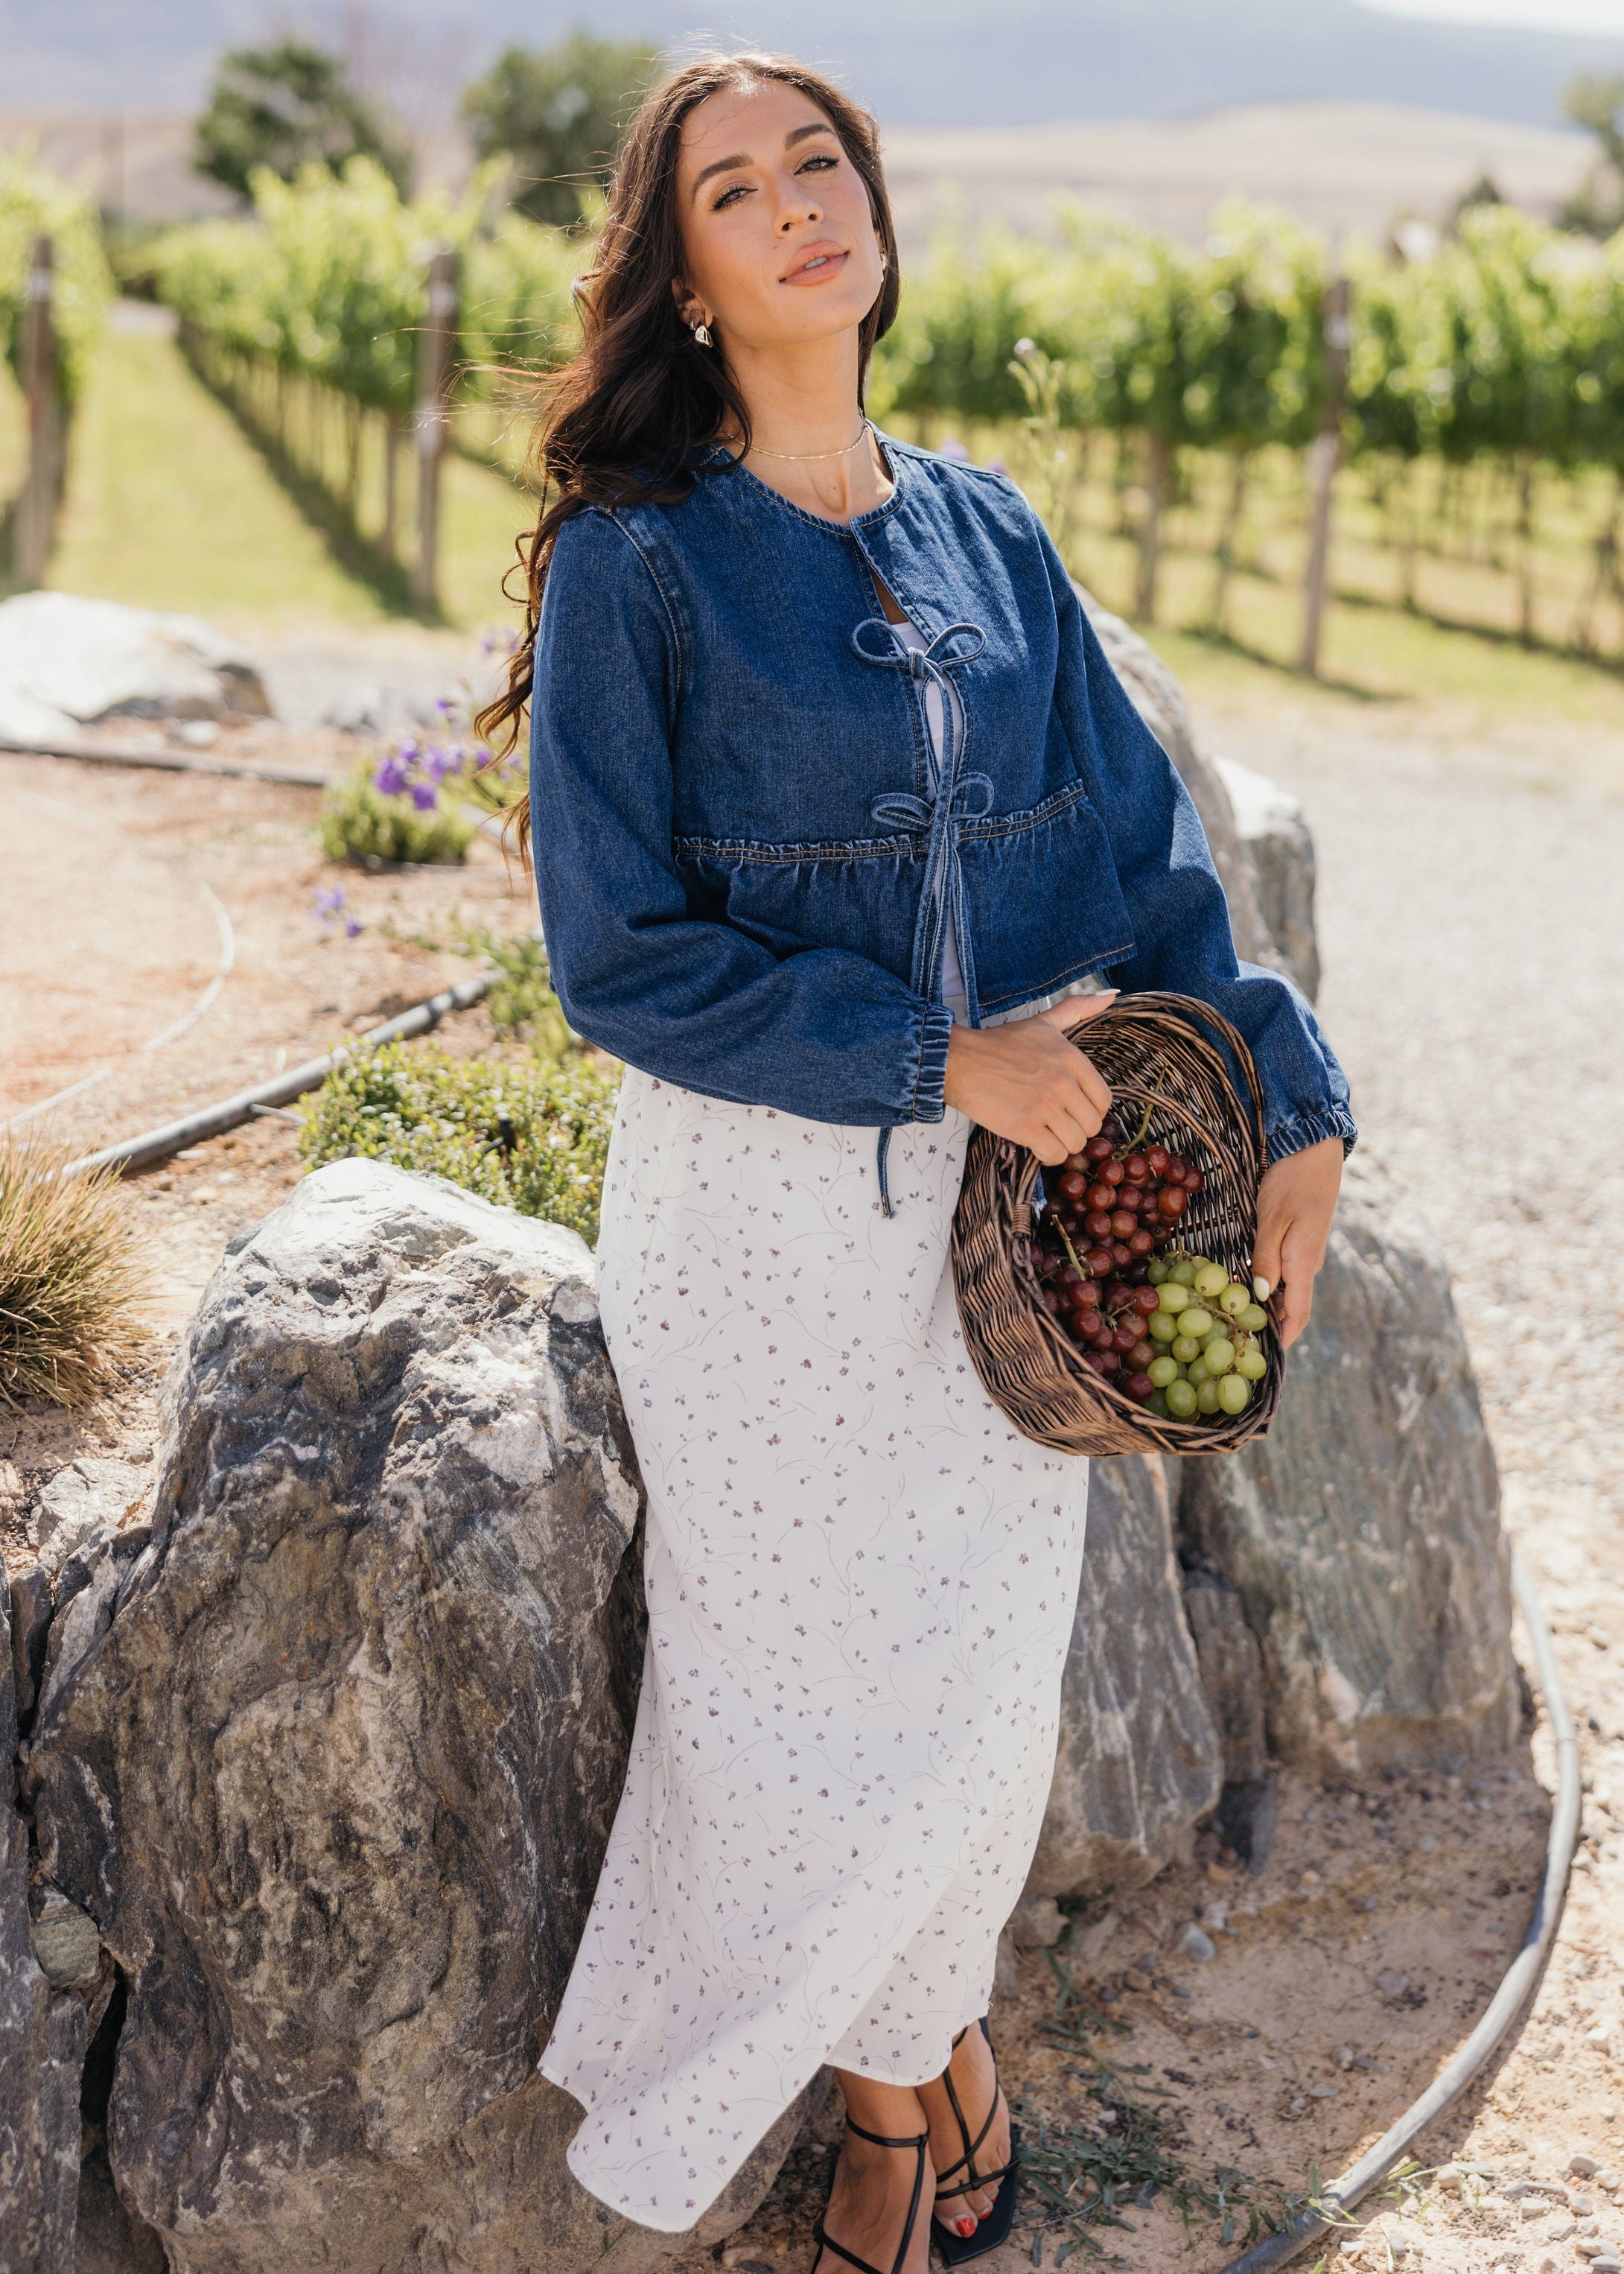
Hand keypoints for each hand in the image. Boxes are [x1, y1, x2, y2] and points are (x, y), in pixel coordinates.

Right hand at [942, 991, 1117, 1164]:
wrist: (959, 1061)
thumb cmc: (1000, 1044)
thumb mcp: (1043, 1022)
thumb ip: (1077, 1009)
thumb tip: (1111, 995)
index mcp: (1072, 1059)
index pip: (1104, 1100)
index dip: (1091, 1109)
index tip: (1074, 1109)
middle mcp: (1063, 1083)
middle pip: (1092, 1125)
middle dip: (1077, 1128)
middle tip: (1058, 1123)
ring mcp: (1044, 1107)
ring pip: (1076, 1143)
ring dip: (1063, 1143)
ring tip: (1047, 1133)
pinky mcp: (1025, 1128)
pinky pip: (1054, 1155)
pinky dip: (1047, 1154)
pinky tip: (1036, 1143)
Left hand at [1252, 1137, 1342, 1347]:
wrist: (1314, 1147)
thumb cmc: (1291, 1180)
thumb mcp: (1273, 1219)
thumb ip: (1266, 1258)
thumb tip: (1261, 1295)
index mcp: (1304, 1264)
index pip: (1297, 1315)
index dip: (1282, 1340)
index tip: (1263, 1363)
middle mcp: (1309, 1264)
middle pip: (1292, 1308)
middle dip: (1271, 1330)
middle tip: (1240, 1345)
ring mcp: (1306, 1252)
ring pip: (1288, 1290)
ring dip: (1267, 1308)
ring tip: (1237, 1322)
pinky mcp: (1300, 1239)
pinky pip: (1286, 1272)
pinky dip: (1268, 1286)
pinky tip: (1246, 1287)